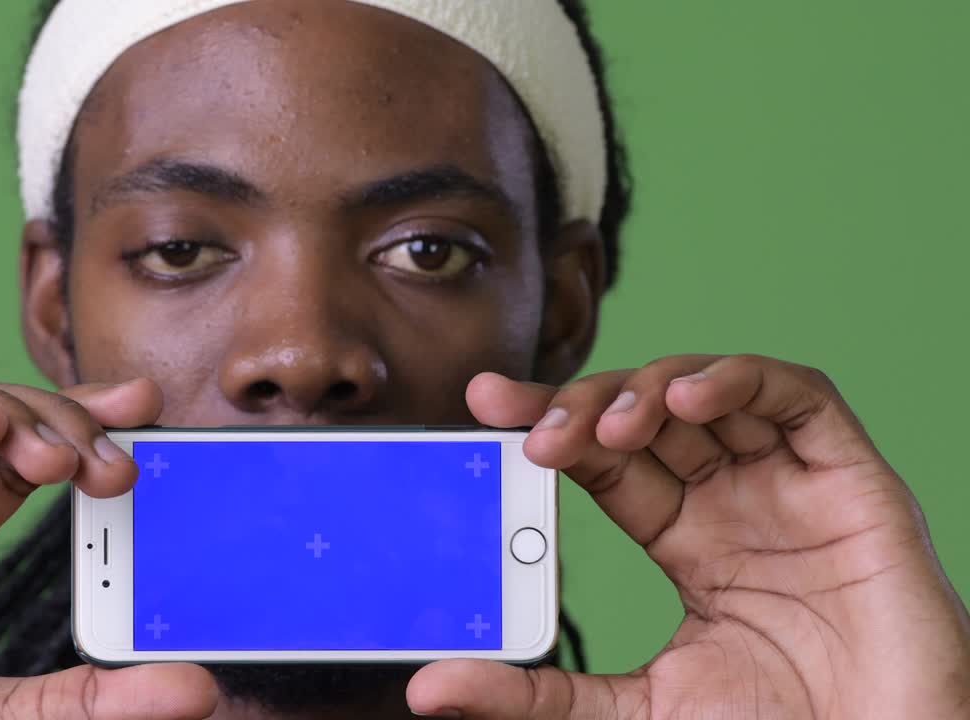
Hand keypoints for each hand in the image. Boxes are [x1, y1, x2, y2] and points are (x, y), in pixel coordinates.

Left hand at [410, 355, 969, 718]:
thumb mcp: (633, 710)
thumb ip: (537, 694)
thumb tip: (431, 688)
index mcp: (687, 537)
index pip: (604, 459)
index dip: (547, 424)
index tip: (484, 408)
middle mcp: (735, 498)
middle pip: (647, 416)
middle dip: (583, 404)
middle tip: (527, 428)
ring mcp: (792, 484)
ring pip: (711, 391)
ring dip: (648, 390)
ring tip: (600, 428)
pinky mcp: (853, 480)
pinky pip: (798, 398)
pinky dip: (740, 381)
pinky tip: (686, 400)